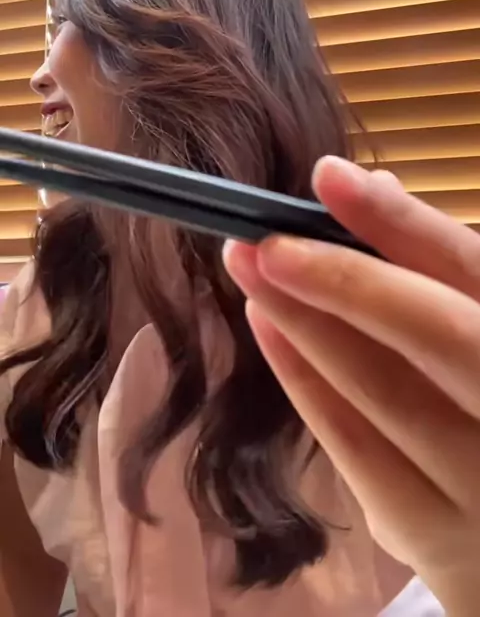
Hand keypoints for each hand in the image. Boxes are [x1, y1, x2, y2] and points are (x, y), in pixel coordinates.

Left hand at [223, 157, 479, 615]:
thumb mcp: (477, 320)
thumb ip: (440, 268)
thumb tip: (368, 188)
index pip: (471, 270)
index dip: (399, 221)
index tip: (328, 176)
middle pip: (435, 334)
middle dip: (343, 279)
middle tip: (263, 238)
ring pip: (384, 393)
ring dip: (304, 323)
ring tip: (250, 268)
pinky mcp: (435, 536)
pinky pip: (357, 451)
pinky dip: (306, 383)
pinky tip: (269, 330)